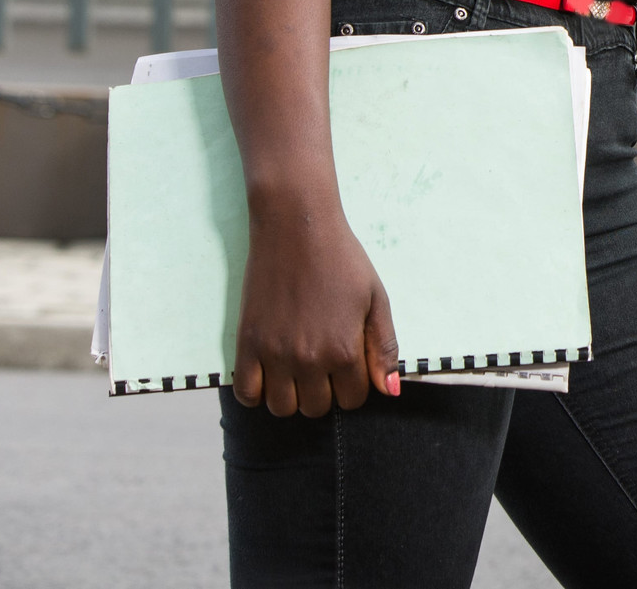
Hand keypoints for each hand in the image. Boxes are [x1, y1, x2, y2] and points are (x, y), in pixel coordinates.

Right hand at [231, 202, 399, 417]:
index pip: (353, 399)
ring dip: (292, 396)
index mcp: (344, 350)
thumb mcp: (376, 300)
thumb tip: (390, 391)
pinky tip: (269, 373)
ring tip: (298, 370)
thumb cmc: (343, 260)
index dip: (354, 385)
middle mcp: (309, 359)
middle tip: (323, 364)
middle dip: (325, 392)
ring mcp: (274, 355)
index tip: (349, 365)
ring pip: (282, 408)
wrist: (297, 229)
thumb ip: (384, 348)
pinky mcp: (247, 344)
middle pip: (317, 408)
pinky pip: (246, 394)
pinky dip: (257, 393)